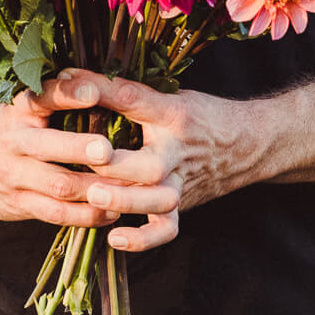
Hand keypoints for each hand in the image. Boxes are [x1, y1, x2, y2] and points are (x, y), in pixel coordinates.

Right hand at [0, 82, 123, 229]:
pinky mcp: (17, 204)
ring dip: (95, 188)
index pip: (41, 98)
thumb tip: (101, 83)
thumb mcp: (19, 106)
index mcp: (17, 112)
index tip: (95, 91)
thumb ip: (53, 99)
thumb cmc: (6, 126)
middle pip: (48, 147)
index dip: (68, 94)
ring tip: (127, 187)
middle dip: (80, 149)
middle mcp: (13, 142)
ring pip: (57, 185)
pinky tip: (112, 211)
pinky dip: (87, 215)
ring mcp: (13, 177)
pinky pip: (56, 214)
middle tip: (108, 150)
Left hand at [38, 69, 243, 251]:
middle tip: (86, 158)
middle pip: (148, 163)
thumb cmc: (198, 114)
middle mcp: (177, 151)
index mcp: (173, 114)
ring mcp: (179, 182)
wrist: (246, 145)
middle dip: (115, 164)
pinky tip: (114, 238)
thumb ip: (126, 91)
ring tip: (94, 197)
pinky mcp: (181, 205)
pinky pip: (165, 228)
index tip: (69, 83)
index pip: (135, 100)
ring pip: (157, 200)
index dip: (102, 91)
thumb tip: (70, 76)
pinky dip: (143, 238)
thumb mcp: (170, 94)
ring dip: (125, 201)